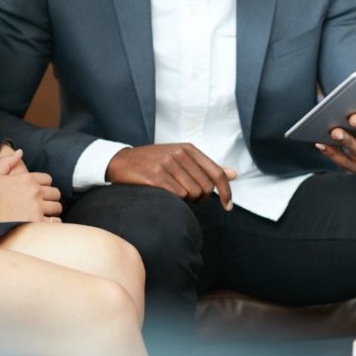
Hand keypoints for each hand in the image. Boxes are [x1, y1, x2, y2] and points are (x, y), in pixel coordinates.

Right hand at [0, 147, 62, 221]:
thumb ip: (7, 161)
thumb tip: (20, 151)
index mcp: (26, 179)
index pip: (47, 179)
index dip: (43, 185)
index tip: (38, 192)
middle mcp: (35, 192)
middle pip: (55, 193)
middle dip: (50, 198)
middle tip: (41, 204)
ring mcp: (37, 207)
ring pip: (57, 207)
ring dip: (52, 211)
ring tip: (42, 214)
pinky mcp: (37, 222)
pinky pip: (55, 222)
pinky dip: (52, 223)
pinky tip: (43, 223)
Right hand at [106, 143, 237, 209]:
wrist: (121, 162)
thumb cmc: (154, 163)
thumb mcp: (181, 159)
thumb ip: (207, 167)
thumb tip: (234, 174)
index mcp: (189, 148)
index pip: (216, 173)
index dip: (226, 192)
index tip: (228, 207)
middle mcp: (180, 153)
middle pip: (205, 188)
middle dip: (200, 199)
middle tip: (187, 197)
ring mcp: (167, 163)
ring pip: (192, 194)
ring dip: (186, 201)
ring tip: (173, 193)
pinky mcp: (155, 176)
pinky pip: (177, 196)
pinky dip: (174, 200)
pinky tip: (164, 194)